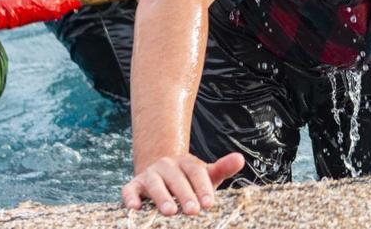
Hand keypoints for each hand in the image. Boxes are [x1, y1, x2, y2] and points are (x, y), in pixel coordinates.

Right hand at [122, 152, 244, 215]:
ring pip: (154, 184)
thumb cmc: (188, 180)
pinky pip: (130, 190)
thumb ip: (222, 167)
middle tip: (194, 211)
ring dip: (161, 197)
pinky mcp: (134, 185)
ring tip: (170, 211)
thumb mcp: (206, 174)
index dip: (203, 187)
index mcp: (186, 162)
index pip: (196, 172)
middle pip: (176, 178)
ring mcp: (149, 174)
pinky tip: (135, 208)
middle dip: (185, 195)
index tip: (209, 203)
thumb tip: (240, 159)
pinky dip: (131, 197)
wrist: (162, 173)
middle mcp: (167, 166)